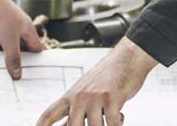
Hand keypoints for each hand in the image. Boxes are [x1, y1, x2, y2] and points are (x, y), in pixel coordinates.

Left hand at [0, 0, 44, 78]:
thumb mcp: (8, 40)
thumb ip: (13, 58)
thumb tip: (18, 73)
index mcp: (28, 29)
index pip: (37, 48)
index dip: (36, 61)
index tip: (32, 75)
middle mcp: (19, 27)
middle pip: (22, 48)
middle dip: (18, 61)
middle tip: (15, 76)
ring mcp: (6, 26)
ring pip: (8, 45)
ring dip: (5, 56)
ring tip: (2, 70)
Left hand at [36, 38, 156, 125]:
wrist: (127, 57)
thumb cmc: (107, 76)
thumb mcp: (85, 91)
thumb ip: (75, 110)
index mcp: (70, 96)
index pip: (49, 115)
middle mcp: (80, 97)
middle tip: (93, 125)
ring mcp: (95, 97)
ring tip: (110, 122)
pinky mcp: (112, 98)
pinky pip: (112, 123)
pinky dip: (117, 125)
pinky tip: (120, 117)